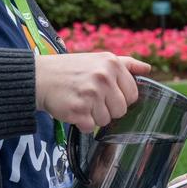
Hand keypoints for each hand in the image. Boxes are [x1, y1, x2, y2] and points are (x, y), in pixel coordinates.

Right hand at [35, 52, 150, 132]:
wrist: (38, 77)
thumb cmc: (71, 69)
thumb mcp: (99, 59)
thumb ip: (126, 64)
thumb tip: (148, 69)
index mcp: (112, 64)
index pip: (132, 94)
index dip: (119, 98)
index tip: (106, 93)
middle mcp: (103, 77)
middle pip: (121, 110)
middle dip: (107, 109)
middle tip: (90, 98)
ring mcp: (91, 94)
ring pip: (106, 121)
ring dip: (93, 116)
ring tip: (80, 102)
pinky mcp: (78, 110)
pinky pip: (90, 128)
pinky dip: (82, 123)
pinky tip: (73, 109)